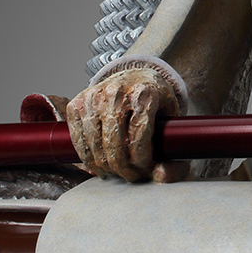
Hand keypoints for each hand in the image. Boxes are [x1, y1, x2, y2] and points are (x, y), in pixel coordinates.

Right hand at [66, 63, 187, 182]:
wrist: (136, 75)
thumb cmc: (154, 100)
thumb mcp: (172, 119)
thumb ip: (174, 151)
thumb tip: (160, 177)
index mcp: (144, 94)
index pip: (138, 138)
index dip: (141, 162)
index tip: (146, 170)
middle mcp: (117, 92)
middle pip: (114, 145)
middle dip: (123, 169)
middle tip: (131, 176)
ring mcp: (94, 96)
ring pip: (94, 146)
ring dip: (105, 167)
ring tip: (116, 172)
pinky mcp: (78, 103)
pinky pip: (78, 140)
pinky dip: (87, 157)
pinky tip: (99, 163)